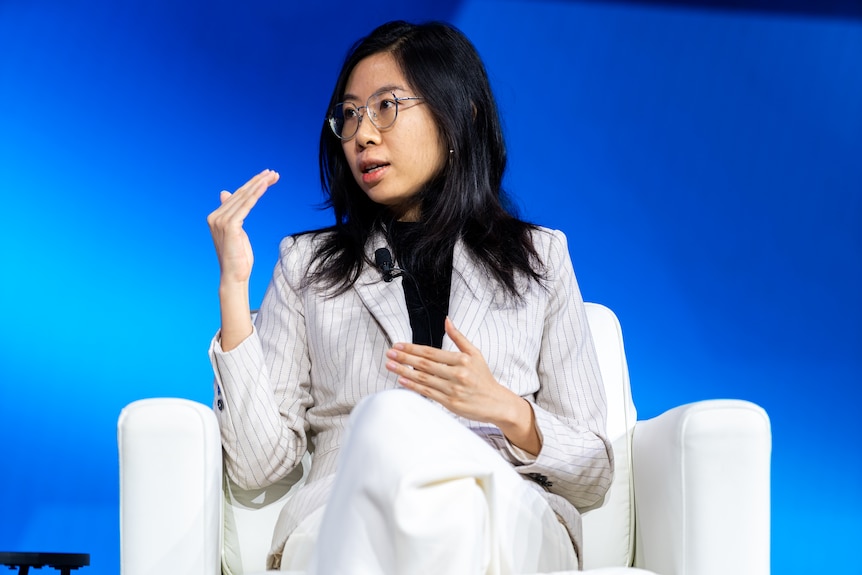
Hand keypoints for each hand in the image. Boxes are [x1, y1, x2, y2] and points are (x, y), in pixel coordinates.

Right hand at [207, 169, 279, 285]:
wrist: (234, 275)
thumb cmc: (238, 256)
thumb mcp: (236, 231)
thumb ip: (232, 212)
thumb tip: (225, 193)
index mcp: (216, 216)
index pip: (237, 195)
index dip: (252, 184)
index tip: (267, 176)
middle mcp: (215, 216)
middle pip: (241, 194)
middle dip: (258, 181)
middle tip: (273, 172)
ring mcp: (221, 221)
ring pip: (244, 197)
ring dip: (259, 184)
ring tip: (273, 176)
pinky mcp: (229, 226)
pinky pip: (245, 206)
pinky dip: (255, 195)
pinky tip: (264, 186)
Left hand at [385, 318, 540, 453]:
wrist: (496, 402)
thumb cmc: (483, 377)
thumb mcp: (475, 354)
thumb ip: (459, 338)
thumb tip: (447, 320)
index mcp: (462, 359)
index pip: (431, 352)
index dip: (413, 348)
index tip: (398, 345)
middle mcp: (457, 373)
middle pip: (425, 364)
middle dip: (404, 358)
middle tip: (389, 353)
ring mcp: (453, 389)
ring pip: (423, 378)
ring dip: (404, 371)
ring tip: (390, 365)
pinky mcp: (450, 402)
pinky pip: (428, 392)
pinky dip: (413, 386)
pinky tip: (402, 380)